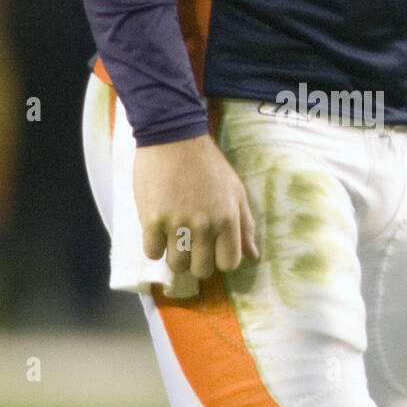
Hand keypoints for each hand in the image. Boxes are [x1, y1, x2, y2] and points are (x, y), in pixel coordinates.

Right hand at [135, 133, 257, 278]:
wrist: (172, 136)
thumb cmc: (207, 163)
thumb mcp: (235, 189)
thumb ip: (245, 225)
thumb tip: (253, 256)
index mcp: (228, 219)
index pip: (229, 264)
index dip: (219, 260)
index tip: (210, 249)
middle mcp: (204, 225)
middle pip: (201, 270)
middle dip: (196, 261)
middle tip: (189, 243)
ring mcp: (177, 223)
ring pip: (176, 265)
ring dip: (174, 255)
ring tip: (172, 237)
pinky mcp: (152, 218)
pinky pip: (152, 252)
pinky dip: (153, 245)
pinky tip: (156, 230)